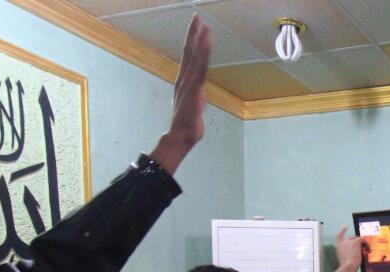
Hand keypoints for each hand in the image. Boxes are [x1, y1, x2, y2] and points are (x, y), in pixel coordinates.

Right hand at [148, 15, 211, 174]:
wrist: (181, 136)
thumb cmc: (187, 123)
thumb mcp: (194, 105)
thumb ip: (197, 95)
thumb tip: (200, 92)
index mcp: (183, 81)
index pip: (188, 57)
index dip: (191, 41)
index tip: (195, 27)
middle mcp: (184, 78)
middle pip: (189, 51)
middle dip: (193, 33)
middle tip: (196, 17)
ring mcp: (188, 83)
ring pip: (194, 57)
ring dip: (199, 40)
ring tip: (204, 25)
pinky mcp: (194, 89)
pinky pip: (200, 69)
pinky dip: (204, 55)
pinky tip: (207, 44)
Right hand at [334, 227, 367, 271]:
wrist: (348, 267)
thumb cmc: (346, 267)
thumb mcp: (344, 259)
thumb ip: (347, 254)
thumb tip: (355, 254)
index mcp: (338, 246)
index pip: (339, 235)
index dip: (342, 230)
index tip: (345, 227)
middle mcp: (343, 242)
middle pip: (351, 238)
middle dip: (357, 243)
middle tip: (363, 249)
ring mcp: (349, 241)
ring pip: (358, 239)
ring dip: (363, 245)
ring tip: (367, 251)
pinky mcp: (356, 242)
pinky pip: (363, 240)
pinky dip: (366, 244)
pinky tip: (369, 249)